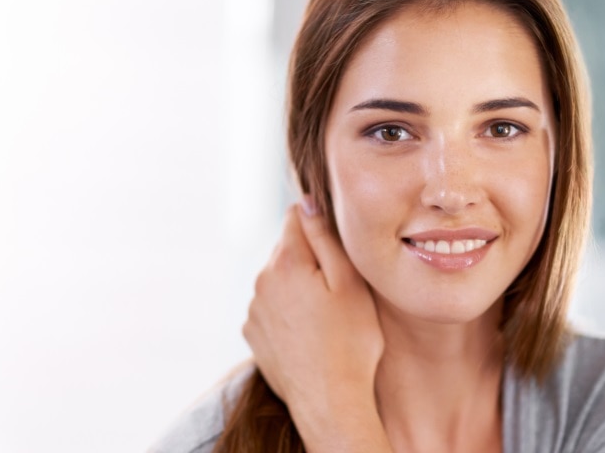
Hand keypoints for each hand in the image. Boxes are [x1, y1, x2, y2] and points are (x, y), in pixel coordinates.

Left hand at [243, 198, 389, 451]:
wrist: (330, 401)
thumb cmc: (351, 342)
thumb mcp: (350, 283)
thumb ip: (326, 238)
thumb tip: (307, 203)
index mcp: (287, 263)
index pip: (295, 215)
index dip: (320, 224)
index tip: (338, 247)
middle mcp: (262, 281)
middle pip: (287, 249)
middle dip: (311, 258)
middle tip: (340, 287)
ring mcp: (253, 310)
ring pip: (279, 279)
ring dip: (299, 285)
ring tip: (327, 315)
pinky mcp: (252, 334)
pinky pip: (272, 307)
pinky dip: (288, 311)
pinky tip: (311, 332)